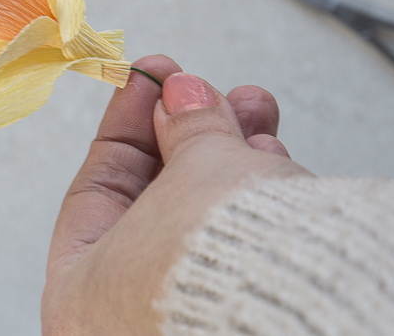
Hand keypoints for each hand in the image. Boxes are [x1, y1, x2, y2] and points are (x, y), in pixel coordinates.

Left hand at [42, 55, 311, 334]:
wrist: (314, 312)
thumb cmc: (219, 265)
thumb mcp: (195, 169)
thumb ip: (185, 126)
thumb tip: (183, 96)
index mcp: (79, 298)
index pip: (95, 192)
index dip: (128, 125)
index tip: (149, 82)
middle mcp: (122, 321)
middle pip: (152, 201)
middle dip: (187, 133)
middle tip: (203, 90)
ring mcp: (179, 321)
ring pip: (200, 220)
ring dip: (229, 155)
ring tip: (253, 110)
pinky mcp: (239, 315)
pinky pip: (236, 247)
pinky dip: (252, 199)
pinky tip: (272, 157)